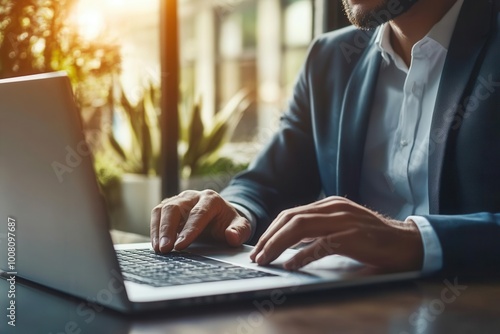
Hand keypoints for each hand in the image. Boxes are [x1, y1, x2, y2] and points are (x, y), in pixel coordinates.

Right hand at [150, 190, 251, 252]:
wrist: (220, 216)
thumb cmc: (228, 222)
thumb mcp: (241, 227)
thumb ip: (239, 231)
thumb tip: (231, 236)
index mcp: (211, 199)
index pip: (198, 213)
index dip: (188, 230)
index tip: (181, 246)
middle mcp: (192, 196)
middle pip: (175, 208)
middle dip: (168, 229)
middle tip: (165, 249)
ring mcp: (179, 200)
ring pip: (163, 209)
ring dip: (158, 229)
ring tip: (158, 249)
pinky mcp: (169, 206)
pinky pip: (157, 214)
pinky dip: (154, 229)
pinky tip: (156, 244)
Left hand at [249, 196, 422, 271]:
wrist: (406, 242)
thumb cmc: (372, 237)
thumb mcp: (342, 226)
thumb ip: (320, 229)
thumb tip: (292, 243)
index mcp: (329, 204)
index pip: (291, 213)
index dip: (272, 230)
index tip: (260, 246)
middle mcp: (333, 208)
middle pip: (291, 218)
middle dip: (269, 237)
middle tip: (257, 255)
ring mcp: (343, 220)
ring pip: (300, 227)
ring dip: (278, 244)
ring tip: (266, 259)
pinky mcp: (352, 236)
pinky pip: (321, 245)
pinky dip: (302, 255)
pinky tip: (291, 265)